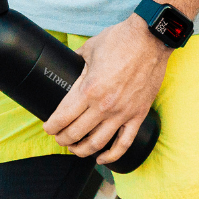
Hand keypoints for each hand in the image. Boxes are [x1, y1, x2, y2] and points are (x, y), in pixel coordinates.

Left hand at [45, 14, 169, 164]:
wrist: (150, 39)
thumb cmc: (119, 40)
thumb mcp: (89, 48)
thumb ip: (75, 60)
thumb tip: (65, 63)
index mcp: (89, 89)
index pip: (63, 117)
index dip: (52, 126)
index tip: (48, 128)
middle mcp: (104, 106)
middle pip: (76, 133)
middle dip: (62, 139)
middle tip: (58, 138)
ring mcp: (122, 113)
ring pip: (97, 143)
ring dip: (81, 150)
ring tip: (75, 149)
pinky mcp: (138, 115)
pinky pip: (124, 143)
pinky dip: (111, 156)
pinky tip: (101, 158)